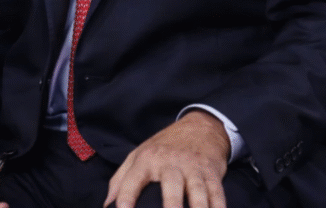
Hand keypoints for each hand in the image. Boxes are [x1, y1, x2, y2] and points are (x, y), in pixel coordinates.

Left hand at [105, 110, 231, 207]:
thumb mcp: (139, 154)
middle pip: (171, 186)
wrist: (201, 126)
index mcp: (148, 159)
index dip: (126, 197)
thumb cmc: (165, 146)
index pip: (133, 179)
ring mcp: (194, 168)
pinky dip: (218, 206)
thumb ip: (120, 179)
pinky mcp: (212, 172)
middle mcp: (171, 162)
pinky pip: (217, 192)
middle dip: (171, 205)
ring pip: (197, 191)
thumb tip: (107, 205)